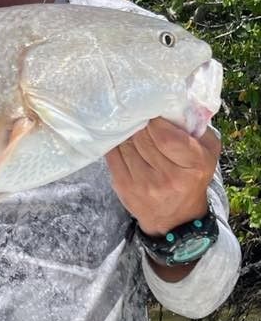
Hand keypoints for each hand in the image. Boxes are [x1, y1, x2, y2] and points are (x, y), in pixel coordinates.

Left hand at [106, 117, 220, 235]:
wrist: (176, 217)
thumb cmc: (192, 176)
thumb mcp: (207, 152)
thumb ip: (197, 128)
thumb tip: (177, 103)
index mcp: (193, 164)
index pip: (164, 135)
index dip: (155, 120)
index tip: (152, 112)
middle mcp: (168, 176)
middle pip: (142, 137)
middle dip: (139, 123)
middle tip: (138, 115)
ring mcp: (143, 183)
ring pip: (125, 144)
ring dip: (126, 132)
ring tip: (130, 126)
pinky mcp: (124, 186)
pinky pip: (112, 155)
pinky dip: (114, 143)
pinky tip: (119, 138)